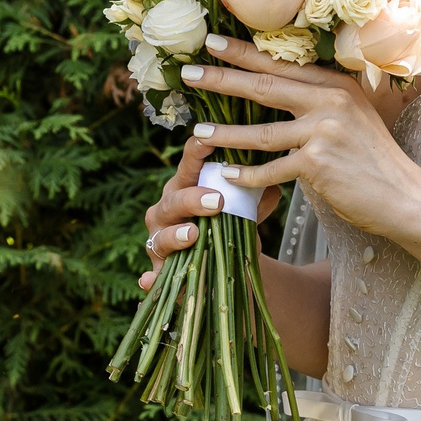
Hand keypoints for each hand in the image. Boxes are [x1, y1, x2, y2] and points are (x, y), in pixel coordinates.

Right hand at [139, 136, 282, 291]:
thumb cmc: (227, 226)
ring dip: (175, 235)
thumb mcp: (244, 212)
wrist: (220, 266)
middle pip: (173, 200)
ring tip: (192, 234)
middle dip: (192, 199)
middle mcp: (167, 210)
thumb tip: (272, 187)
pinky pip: (151, 275)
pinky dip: (150, 278)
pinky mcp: (159, 270)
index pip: (188, 165)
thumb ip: (256, 199)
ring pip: (160, 236)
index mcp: (186, 187)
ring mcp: (159, 240)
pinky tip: (149, 279)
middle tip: (217, 201)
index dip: (195, 152)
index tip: (208, 140)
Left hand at [178, 34, 420, 240]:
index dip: (243, 53)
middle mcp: (330, 101)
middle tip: (188, 73)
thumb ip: (319, 104)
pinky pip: (272, 169)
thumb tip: (276, 93)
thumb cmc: (373, 161)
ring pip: (261, 132)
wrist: (404, 196)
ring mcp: (324, 131)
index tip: (212, 42)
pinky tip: (227, 174)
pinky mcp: (318, 163)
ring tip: (197, 133)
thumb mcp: (352, 118)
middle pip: (264, 87)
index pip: (281, 64)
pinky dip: (248, 175)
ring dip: (225, 133)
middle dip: (221, 79)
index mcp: (335, 84)